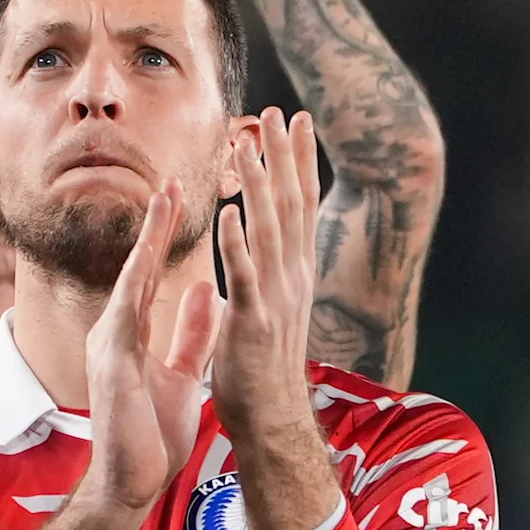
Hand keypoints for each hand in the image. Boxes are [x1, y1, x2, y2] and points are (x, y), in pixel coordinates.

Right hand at [73, 176, 217, 526]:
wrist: (130, 482)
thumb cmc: (150, 434)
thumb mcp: (181, 372)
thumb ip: (190, 332)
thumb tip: (207, 291)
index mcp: (130, 334)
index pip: (150, 275)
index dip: (166, 238)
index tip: (183, 199)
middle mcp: (114, 331)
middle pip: (136, 266)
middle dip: (155, 223)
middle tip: (173, 180)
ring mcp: (108, 343)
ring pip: (129, 277)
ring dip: (147, 237)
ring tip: (164, 199)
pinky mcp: (110, 361)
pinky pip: (126, 310)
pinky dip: (138, 278)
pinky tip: (149, 252)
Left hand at [207, 110, 322, 469]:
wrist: (272, 418)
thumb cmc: (264, 367)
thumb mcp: (272, 308)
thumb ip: (267, 273)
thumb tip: (262, 244)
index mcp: (295, 272)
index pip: (301, 205)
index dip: (299, 161)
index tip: (296, 122)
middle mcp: (293, 277)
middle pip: (291, 205)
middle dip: (284, 157)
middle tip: (278, 111)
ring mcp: (275, 297)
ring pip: (267, 230)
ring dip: (257, 185)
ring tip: (248, 144)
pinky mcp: (252, 321)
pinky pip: (243, 275)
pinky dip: (237, 242)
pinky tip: (229, 212)